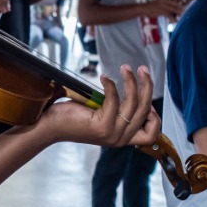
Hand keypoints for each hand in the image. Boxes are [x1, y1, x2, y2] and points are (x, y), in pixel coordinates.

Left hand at [41, 64, 158, 147]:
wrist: (50, 125)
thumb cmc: (73, 116)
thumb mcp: (102, 114)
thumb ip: (119, 109)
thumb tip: (136, 91)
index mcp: (122, 138)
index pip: (152, 134)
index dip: (155, 115)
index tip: (145, 96)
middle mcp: (120, 139)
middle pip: (146, 111)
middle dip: (147, 86)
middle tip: (143, 69)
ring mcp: (112, 134)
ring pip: (133, 104)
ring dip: (132, 81)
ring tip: (126, 68)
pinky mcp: (101, 127)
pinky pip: (114, 100)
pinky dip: (111, 85)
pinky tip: (104, 76)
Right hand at [147, 0, 184, 19]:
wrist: (145, 8)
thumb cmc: (154, 5)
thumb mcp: (161, 0)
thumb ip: (168, 1)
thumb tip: (177, 4)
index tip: (184, 1)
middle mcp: (165, 0)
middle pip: (176, 4)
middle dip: (181, 8)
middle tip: (184, 11)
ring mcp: (163, 5)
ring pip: (174, 9)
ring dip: (178, 13)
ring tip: (181, 16)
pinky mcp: (161, 11)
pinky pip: (169, 15)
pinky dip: (173, 19)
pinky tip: (176, 21)